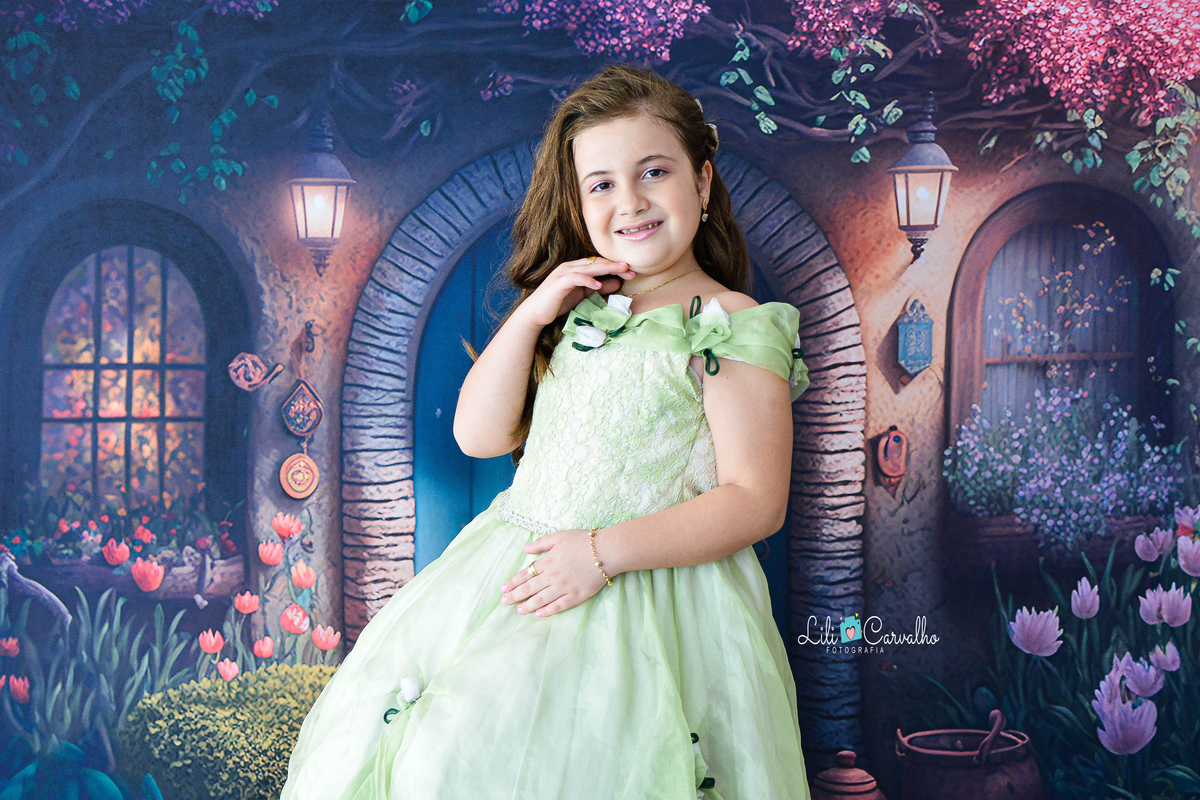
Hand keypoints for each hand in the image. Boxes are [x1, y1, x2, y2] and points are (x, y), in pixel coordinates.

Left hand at [499, 529, 610, 617]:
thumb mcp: (560, 536)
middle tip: (504, 602)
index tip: (503, 589)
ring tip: (519, 611)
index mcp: (548, 562)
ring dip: (528, 606)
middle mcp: (553, 576)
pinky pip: (559, 606)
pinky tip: (538, 614)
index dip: (513, 582)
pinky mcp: (576, 596)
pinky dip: (547, 611)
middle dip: (515, 596)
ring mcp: (564, 588)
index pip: (526, 574)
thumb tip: (525, 549)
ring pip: (541, 599)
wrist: (606, 551)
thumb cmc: (584, 541)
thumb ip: (541, 543)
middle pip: (530, 588)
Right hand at [514, 257, 636, 328]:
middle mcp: (570, 267)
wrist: (535, 314)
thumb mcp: (583, 296)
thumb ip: (599, 288)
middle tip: (631, 269)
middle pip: (596, 262)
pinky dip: (588, 279)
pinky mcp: (559, 283)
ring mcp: (564, 273)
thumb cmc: (558, 304)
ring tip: (621, 271)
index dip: (615, 267)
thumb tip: (617, 283)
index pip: (599, 263)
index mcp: (576, 268)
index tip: (631, 272)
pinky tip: (598, 284)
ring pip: (588, 267)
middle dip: (615, 265)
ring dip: (606, 268)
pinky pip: (576, 277)